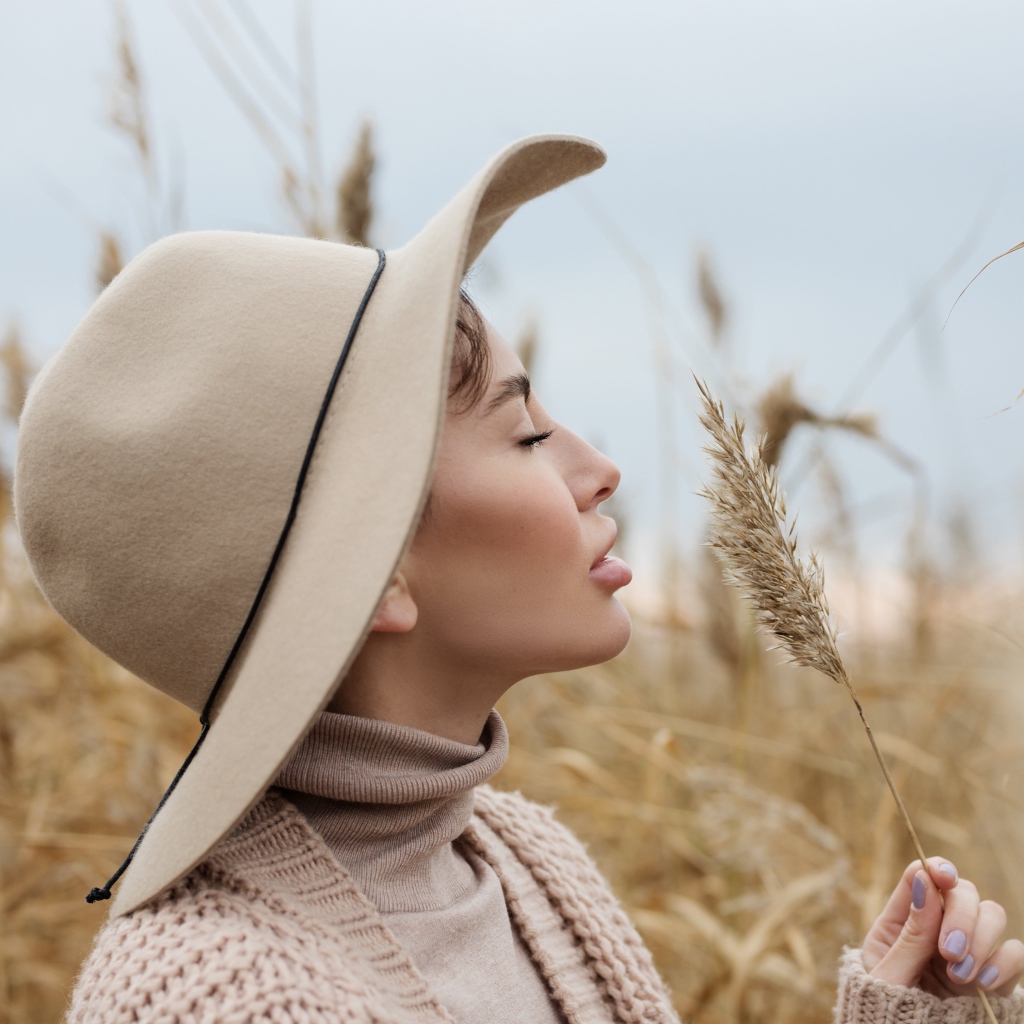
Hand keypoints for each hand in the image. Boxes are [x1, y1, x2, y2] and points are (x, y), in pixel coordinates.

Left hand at [862, 857, 1023, 997]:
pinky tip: (983, 985)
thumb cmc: (884, 1011)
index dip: (937, 869)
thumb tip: (925, 881)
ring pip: (993, 914)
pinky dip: (1005, 963)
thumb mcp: (889, 974)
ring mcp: (968, 948)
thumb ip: (910, 934)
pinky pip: (1015, 952)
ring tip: (959, 975)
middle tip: (950, 952)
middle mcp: (938, 927)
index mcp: (903, 920)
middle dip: (961, 916)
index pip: (923, 875)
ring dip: (981, 940)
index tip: (944, 878)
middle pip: (964, 891)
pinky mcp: (993, 975)